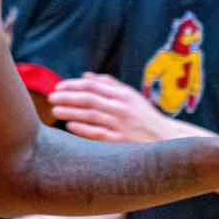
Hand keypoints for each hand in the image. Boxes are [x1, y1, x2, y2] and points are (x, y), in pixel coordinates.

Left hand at [50, 73, 170, 142]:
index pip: (92, 86)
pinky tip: (69, 125)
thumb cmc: (144, 116)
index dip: (73, 85)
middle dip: (67, 97)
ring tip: (55, 110)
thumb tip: (85, 76)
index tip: (58, 87)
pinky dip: (82, 128)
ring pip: (90, 115)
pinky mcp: (121, 142)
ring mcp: (121, 125)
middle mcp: (122, 108)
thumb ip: (109, 84)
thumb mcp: (131, 96)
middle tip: (51, 97)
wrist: (167, 140)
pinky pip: (97, 133)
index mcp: (123, 94)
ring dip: (70, 111)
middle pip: (88, 99)